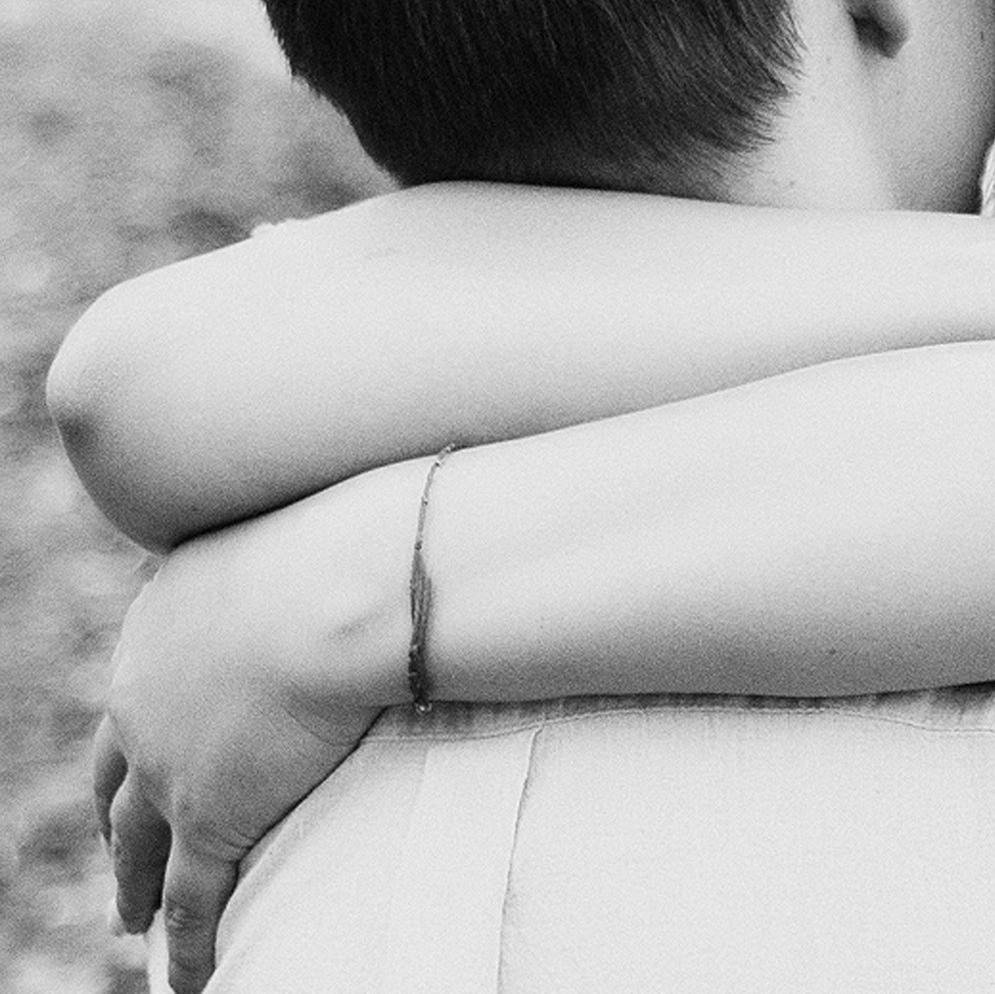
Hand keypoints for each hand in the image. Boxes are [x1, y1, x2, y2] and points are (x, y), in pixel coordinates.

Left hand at [92, 481, 407, 991]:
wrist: (348, 584)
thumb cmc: (357, 538)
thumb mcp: (321, 534)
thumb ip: (330, 554)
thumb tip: (389, 541)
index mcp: (166, 623)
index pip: (143, 685)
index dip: (144, 725)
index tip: (152, 744)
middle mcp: (146, 693)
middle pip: (117, 773)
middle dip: (120, 814)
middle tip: (124, 848)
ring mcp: (170, 759)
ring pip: (136, 844)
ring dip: (134, 886)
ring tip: (133, 920)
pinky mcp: (209, 816)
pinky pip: (189, 897)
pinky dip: (185, 943)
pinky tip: (189, 974)